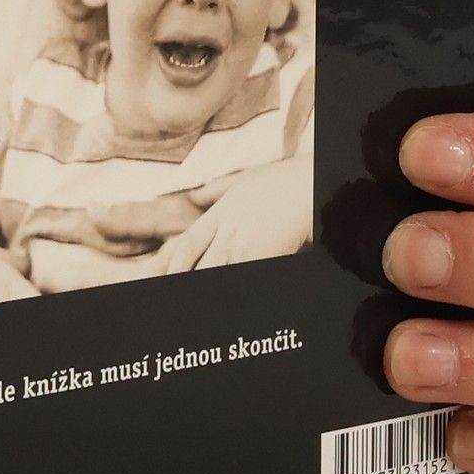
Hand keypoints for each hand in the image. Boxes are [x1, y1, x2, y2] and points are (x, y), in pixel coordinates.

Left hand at [149, 157, 311, 274]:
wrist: (305, 186)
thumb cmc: (277, 182)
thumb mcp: (240, 181)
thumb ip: (212, 191)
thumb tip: (192, 195)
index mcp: (220, 215)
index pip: (188, 244)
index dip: (175, 264)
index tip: (168, 274)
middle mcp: (229, 232)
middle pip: (201, 264)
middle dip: (188, 277)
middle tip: (176, 286)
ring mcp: (246, 246)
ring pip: (219, 271)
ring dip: (210, 279)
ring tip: (197, 293)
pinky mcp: (265, 255)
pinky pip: (244, 273)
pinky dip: (234, 280)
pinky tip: (231, 285)